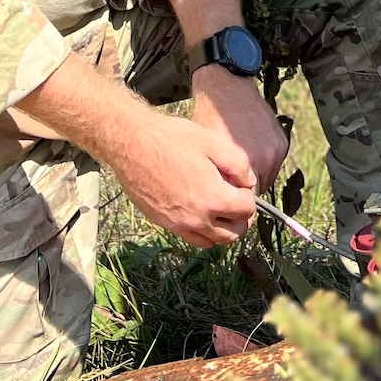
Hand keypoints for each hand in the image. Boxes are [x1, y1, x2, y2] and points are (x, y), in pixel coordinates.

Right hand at [1, 46, 257, 247]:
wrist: (131, 143)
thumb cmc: (170, 138)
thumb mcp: (211, 142)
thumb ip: (238, 164)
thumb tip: (248, 181)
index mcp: (213, 197)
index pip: (247, 209)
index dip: (249, 194)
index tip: (242, 183)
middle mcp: (198, 218)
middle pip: (234, 233)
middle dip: (241, 217)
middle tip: (236, 198)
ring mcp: (179, 224)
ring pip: (214, 242)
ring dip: (224, 229)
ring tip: (221, 208)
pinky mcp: (165, 224)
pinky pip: (194, 240)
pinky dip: (204, 233)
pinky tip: (201, 212)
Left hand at [190, 65, 287, 192]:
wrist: (225, 86)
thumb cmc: (210, 116)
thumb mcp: (206, 150)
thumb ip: (215, 178)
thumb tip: (219, 200)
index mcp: (243, 164)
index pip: (246, 201)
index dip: (236, 202)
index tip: (229, 201)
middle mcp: (263, 158)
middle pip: (258, 190)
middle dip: (245, 189)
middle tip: (232, 180)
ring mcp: (274, 150)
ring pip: (267, 176)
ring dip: (255, 174)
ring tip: (240, 162)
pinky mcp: (281, 142)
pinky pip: (273, 162)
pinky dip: (263, 160)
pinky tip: (249, 148)